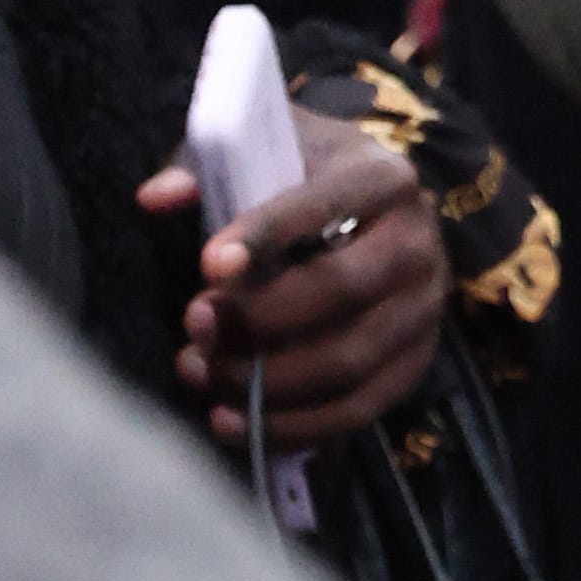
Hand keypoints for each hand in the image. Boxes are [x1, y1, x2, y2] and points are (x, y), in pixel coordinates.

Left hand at [141, 118, 445, 452]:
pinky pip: (357, 410)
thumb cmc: (296, 183)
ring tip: (199, 372)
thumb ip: (202, 167)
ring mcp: (424, 309)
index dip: (266, 234)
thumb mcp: (256, 153)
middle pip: (342, 291)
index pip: (325, 205)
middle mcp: (418, 241)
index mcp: (383, 177)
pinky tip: (229, 421)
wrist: (368, 218)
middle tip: (192, 323)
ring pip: (348, 362)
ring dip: (264, 382)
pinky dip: (289, 427)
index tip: (208, 265)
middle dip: (257, 319)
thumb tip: (156, 197)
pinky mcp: (414, 362)